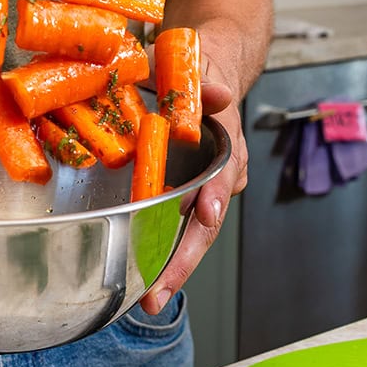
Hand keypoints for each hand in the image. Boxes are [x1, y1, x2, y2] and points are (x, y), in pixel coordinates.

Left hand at [138, 68, 248, 314]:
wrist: (207, 70)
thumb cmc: (198, 69)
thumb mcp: (198, 66)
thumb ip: (203, 82)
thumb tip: (219, 96)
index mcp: (226, 143)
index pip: (222, 174)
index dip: (212, 197)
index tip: (204, 215)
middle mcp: (220, 174)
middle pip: (207, 224)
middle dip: (185, 261)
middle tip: (159, 294)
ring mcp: (204, 189)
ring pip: (192, 234)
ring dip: (172, 268)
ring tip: (150, 300)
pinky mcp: (185, 196)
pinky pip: (174, 228)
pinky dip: (160, 253)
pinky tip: (141, 280)